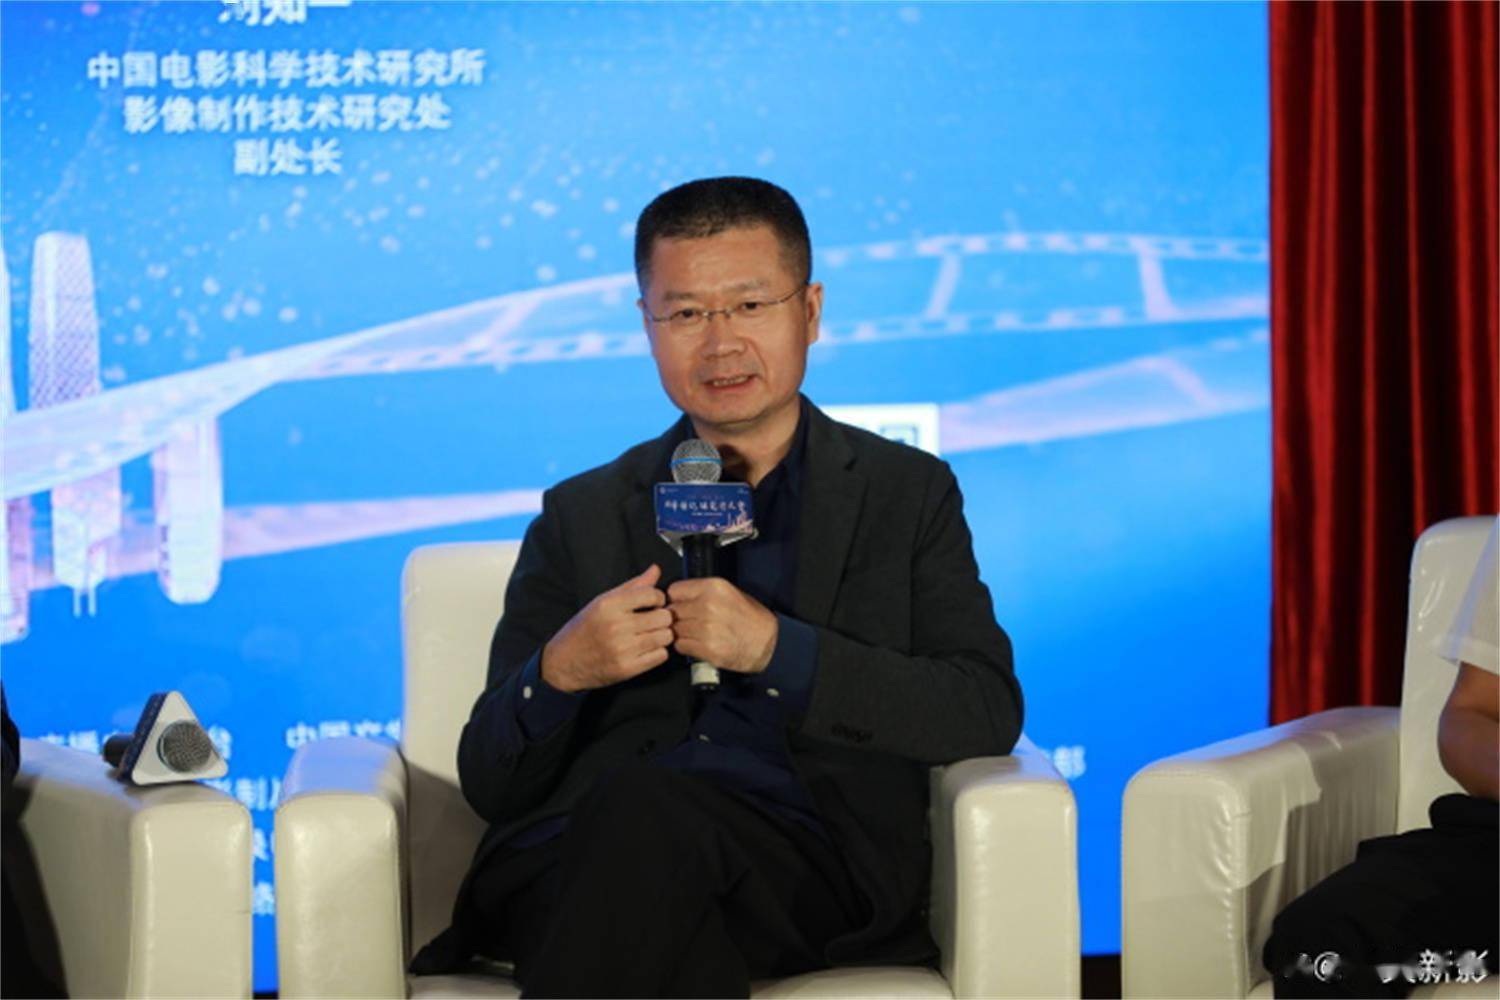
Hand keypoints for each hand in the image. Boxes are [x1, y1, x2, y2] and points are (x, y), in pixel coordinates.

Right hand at [541, 565, 673, 692]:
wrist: (564, 663)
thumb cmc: (584, 629)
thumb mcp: (603, 602)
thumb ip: (632, 586)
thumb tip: (655, 569)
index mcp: (609, 606)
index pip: (652, 594)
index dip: (658, 597)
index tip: (654, 603)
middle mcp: (616, 626)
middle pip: (664, 617)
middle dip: (663, 617)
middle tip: (654, 620)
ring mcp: (622, 649)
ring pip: (666, 637)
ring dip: (662, 635)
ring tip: (650, 634)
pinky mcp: (627, 669)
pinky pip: (661, 656)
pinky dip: (658, 652)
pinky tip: (646, 649)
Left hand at [666, 577, 777, 673]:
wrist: (769, 643)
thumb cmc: (751, 619)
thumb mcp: (729, 593)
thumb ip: (702, 593)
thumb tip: (678, 598)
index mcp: (714, 587)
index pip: (674, 591)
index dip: (676, 600)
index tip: (680, 605)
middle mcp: (708, 605)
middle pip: (672, 611)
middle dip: (677, 618)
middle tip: (689, 622)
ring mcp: (707, 628)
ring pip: (675, 629)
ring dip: (681, 633)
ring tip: (695, 634)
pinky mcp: (708, 649)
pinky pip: (681, 646)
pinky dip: (685, 646)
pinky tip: (697, 644)